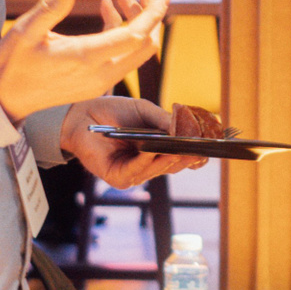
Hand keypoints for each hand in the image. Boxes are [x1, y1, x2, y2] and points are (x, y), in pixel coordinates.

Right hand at [0, 0, 169, 123]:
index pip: (135, 35)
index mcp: (86, 58)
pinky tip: (107, 9)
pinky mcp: (95, 81)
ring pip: (134, 50)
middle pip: (143, 44)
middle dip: (150, 13)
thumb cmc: (11, 65)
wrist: (4, 100)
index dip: (153, 13)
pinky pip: (120, 56)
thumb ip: (50, 7)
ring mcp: (99, 80)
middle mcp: (100, 72)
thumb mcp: (24, 31)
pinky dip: (120, 32)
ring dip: (135, 21)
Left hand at [60, 95, 205, 186]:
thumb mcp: (145, 111)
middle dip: (186, 156)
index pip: (180, 157)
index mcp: (156, 151)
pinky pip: (136, 171)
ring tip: (180, 147)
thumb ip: (163, 120)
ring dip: (168, 158)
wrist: (82, 115)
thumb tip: (184, 128)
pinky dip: (145, 160)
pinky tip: (151, 150)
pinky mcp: (117, 178)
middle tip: (199, 147)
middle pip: (173, 165)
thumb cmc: (114, 112)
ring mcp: (133, 173)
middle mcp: (147, 165)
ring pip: (157, 169)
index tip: (208, 144)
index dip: (194, 152)